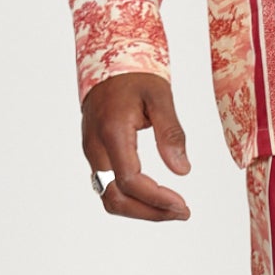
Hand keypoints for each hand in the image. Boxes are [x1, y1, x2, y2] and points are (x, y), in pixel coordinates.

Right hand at [81, 74, 191, 220]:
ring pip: (110, 197)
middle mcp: (96, 147)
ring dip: (141, 209)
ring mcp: (92, 152)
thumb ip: (171, 134)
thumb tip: (182, 171)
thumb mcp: (160, 97)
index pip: (130, 181)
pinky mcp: (96, 154)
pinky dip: (132, 198)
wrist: (109, 60)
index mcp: (112, 132)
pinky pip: (109, 186)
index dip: (156, 199)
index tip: (183, 205)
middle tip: (182, 213)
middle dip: (150, 212)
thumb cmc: (135, 75)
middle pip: (115, 198)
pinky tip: (156, 197)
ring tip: (173, 209)